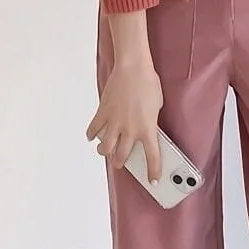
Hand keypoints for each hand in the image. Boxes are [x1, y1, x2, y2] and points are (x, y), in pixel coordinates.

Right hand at [86, 57, 163, 181]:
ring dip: (104, 152)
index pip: (152, 156)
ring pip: (105, 148)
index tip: (153, 180)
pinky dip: (91, 134)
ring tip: (105, 151)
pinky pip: (94, 128)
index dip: (153, 171)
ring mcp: (115, 122)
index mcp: (147, 129)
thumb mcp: (157, 106)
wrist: (133, 68)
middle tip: (120, 162)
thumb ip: (150, 121)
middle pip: (121, 156)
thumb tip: (145, 128)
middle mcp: (130, 130)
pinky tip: (92, 135)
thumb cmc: (148, 83)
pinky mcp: (103, 113)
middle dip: (120, 162)